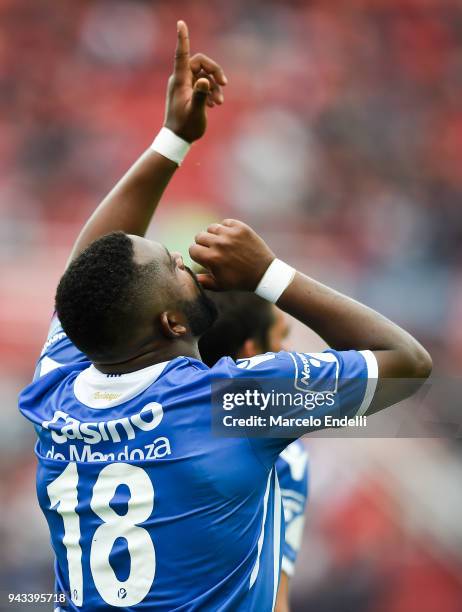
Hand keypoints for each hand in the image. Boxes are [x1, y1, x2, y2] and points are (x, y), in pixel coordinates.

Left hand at [164, 21, 227, 142]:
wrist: (178, 139)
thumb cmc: (185, 127)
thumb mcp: (195, 112)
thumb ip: (200, 96)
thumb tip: (205, 81)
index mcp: (180, 80)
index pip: (181, 55)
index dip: (182, 38)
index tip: (180, 22)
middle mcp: (181, 80)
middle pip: (200, 63)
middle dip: (214, 71)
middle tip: (225, 83)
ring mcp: (185, 86)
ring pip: (204, 75)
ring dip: (215, 86)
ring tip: (219, 103)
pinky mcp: (190, 92)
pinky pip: (203, 84)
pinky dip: (211, 91)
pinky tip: (214, 105)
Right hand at [189, 219, 275, 290]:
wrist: (264, 273)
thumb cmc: (240, 281)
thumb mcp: (220, 285)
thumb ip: (202, 281)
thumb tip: (189, 275)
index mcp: (212, 258)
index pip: (192, 249)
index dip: (198, 254)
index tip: (205, 258)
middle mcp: (219, 244)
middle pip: (199, 236)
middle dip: (204, 244)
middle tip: (213, 250)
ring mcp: (230, 234)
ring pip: (211, 228)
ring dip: (214, 235)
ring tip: (222, 243)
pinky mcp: (241, 227)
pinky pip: (225, 222)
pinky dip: (226, 229)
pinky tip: (231, 238)